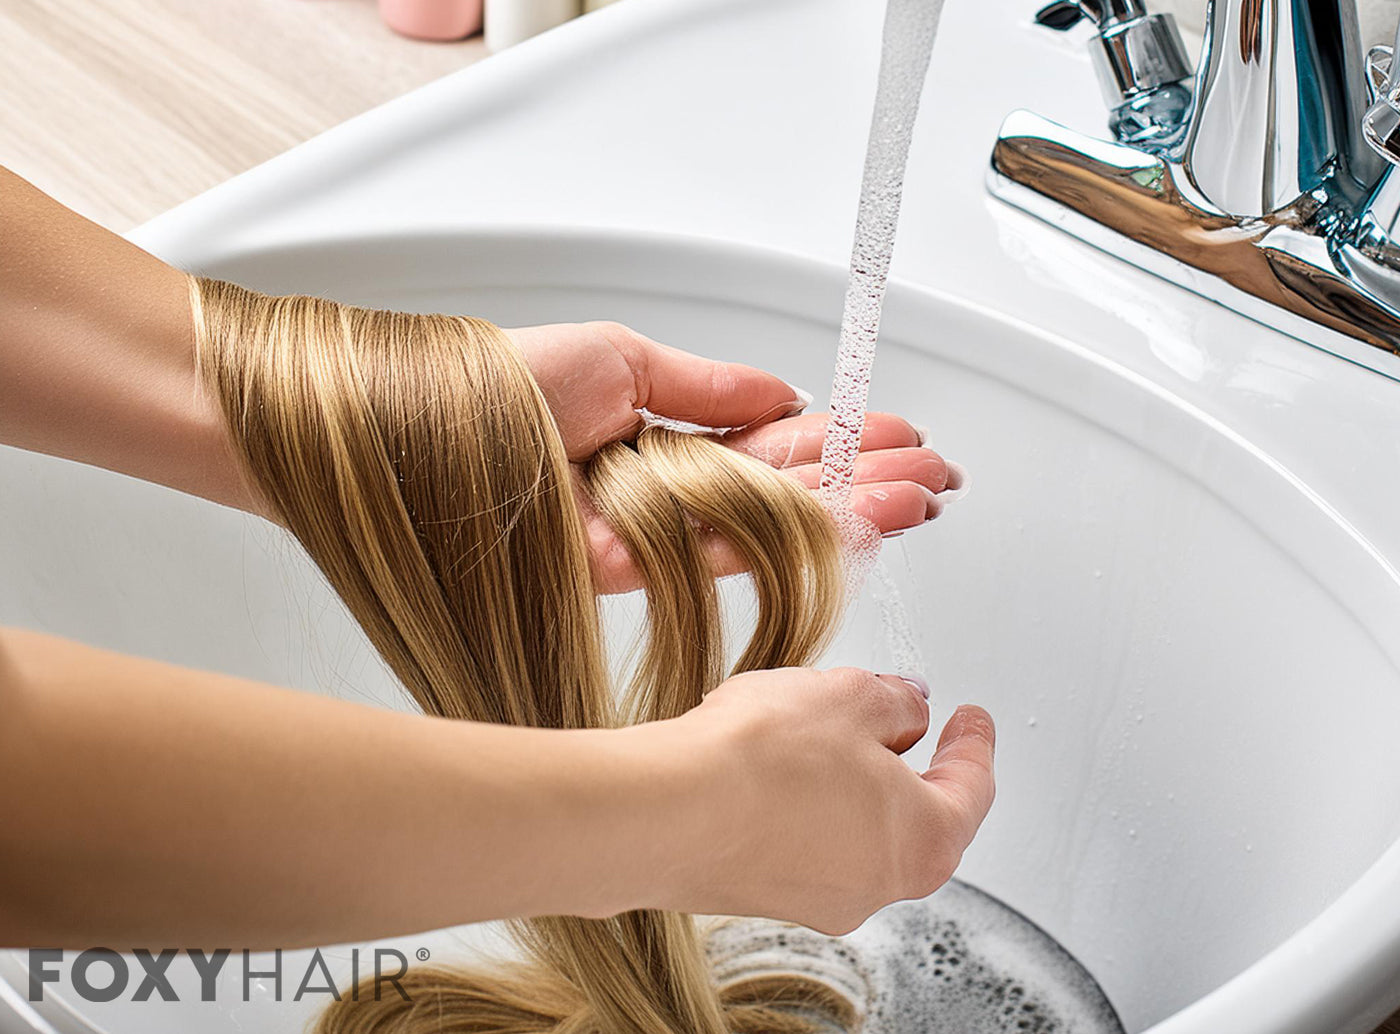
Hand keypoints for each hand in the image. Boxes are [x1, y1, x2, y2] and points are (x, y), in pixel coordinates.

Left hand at [507, 322, 953, 593]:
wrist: (408, 441)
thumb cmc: (494, 388)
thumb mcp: (620, 357)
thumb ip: (708, 386)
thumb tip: (784, 394)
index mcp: (664, 435)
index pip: (773, 443)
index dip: (841, 440)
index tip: (898, 434)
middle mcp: (667, 490)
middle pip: (787, 488)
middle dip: (867, 480)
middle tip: (936, 476)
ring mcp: (653, 532)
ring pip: (772, 525)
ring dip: (853, 510)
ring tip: (919, 498)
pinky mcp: (633, 569)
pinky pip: (729, 553)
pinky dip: (797, 539)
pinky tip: (853, 524)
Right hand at [650, 667, 995, 934]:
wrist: (665, 810)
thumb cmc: (761, 760)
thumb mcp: (851, 696)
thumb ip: (895, 701)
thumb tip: (909, 707)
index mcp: (923, 842)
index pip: (972, 789)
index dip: (973, 742)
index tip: (971, 718)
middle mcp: (876, 886)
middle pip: (912, 813)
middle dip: (901, 757)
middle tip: (890, 712)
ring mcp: (816, 899)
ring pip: (852, 828)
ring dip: (844, 778)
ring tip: (809, 726)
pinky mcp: (761, 895)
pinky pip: (800, 842)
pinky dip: (798, 802)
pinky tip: (766, 763)